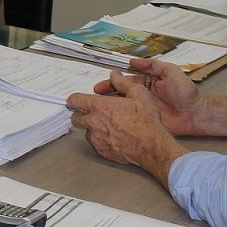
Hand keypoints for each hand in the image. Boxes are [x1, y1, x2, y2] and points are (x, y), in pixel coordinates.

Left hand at [66, 81, 184, 185]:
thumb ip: (122, 83)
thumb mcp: (138, 94)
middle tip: (94, 113)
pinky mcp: (101, 151)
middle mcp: (93, 122)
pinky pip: (96, 144)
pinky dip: (101, 140)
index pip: (74, 100)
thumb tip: (115, 75)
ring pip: (86, 131)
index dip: (75, 99)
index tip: (78, 100)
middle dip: (82, 114)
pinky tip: (114, 137)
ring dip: (93, 128)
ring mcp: (96, 138)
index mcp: (99, 106)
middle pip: (75, 117)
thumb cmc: (146, 121)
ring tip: (109, 126)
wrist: (152, 146)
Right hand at [92, 59, 200, 135]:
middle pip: (120, 94)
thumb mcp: (171, 72)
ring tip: (97, 108)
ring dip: (110, 107)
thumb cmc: (186, 92)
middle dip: (107, 94)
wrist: (196, 114)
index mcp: (147, 84)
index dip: (113, 82)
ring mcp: (143, 110)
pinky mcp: (146, 122)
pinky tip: (109, 120)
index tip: (101, 84)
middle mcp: (143, 96)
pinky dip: (119, 120)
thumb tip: (133, 61)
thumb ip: (153, 65)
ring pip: (122, 107)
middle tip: (94, 96)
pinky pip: (131, 120)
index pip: (125, 81)